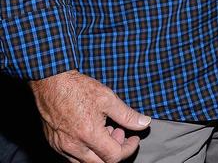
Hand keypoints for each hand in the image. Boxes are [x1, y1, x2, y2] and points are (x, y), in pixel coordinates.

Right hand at [30, 70, 150, 162]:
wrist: (51, 84)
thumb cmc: (78, 89)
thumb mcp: (108, 99)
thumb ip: (127, 115)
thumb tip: (144, 123)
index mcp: (89, 135)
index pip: (114, 156)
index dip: (128, 149)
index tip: (133, 138)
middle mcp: (74, 146)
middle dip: (115, 151)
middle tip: (119, 132)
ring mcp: (62, 147)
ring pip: (86, 162)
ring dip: (100, 152)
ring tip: (105, 130)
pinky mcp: (54, 144)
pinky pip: (73, 157)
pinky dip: (87, 150)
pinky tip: (91, 132)